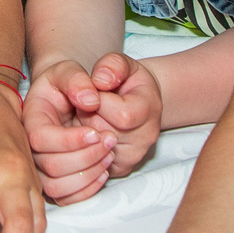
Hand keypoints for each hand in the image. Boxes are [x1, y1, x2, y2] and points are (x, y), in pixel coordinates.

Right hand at [25, 59, 114, 203]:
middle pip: (51, 166)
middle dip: (86, 156)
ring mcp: (40, 167)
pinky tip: (104, 171)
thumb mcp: (68, 70)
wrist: (66, 97)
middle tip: (110, 139)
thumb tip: (91, 101)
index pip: (41, 139)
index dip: (70, 140)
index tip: (97, 132)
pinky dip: (87, 190)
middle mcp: (30, 148)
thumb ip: (76, 79)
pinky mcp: (53, 181)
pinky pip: (65, 198)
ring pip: (57, 187)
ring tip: (109, 154)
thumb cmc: (66, 83)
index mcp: (30, 120)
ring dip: (88, 174)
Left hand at [85, 53, 165, 180]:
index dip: (100, 101)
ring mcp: (133, 157)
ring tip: (92, 117)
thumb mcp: (120, 63)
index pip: (121, 115)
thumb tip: (100, 82)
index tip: (95, 92)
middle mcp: (145, 138)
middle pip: (103, 132)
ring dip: (85, 132)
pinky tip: (91, 132)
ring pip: (94, 149)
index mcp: (149, 110)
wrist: (137, 102)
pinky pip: (93, 163)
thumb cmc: (126, 81)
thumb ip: (111, 66)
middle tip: (90, 105)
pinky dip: (86, 146)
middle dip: (87, 116)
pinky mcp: (119, 169)